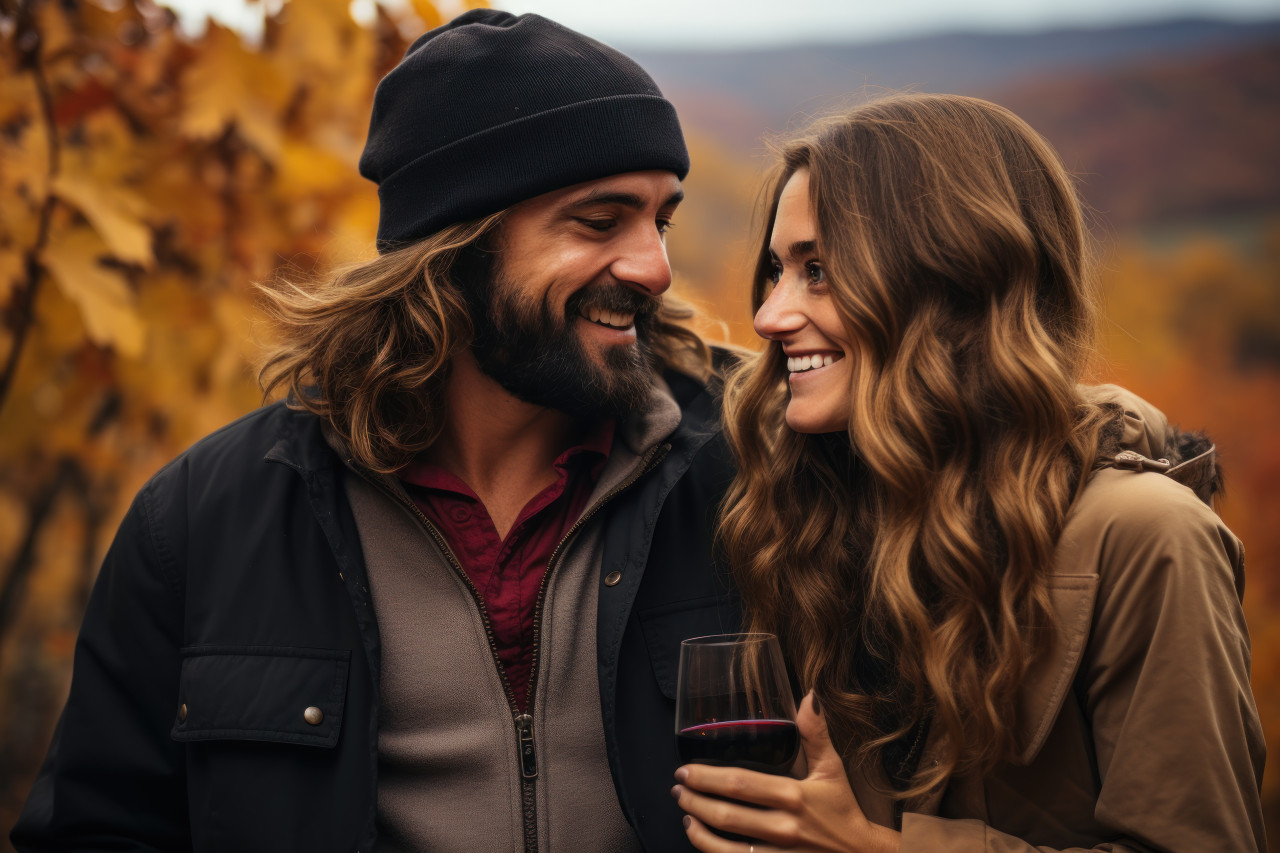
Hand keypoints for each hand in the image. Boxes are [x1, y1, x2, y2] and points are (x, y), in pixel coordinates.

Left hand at [672, 693, 899, 852]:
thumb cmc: (843, 811)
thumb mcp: (832, 769)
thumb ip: (815, 733)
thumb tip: (809, 695)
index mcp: (794, 796)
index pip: (740, 785)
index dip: (707, 778)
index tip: (685, 770)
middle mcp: (784, 827)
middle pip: (727, 815)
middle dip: (694, 799)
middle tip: (677, 788)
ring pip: (724, 846)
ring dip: (697, 828)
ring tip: (684, 810)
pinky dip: (710, 851)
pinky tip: (699, 836)